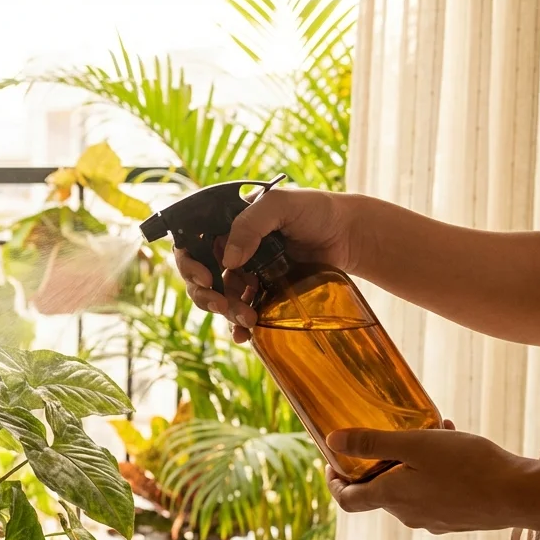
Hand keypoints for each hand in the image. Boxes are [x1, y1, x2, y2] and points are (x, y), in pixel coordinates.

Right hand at [175, 187, 363, 342]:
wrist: (350, 234)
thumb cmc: (316, 210)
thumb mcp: (280, 204)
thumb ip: (250, 224)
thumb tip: (229, 260)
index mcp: (227, 225)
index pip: (191, 245)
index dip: (188, 264)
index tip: (204, 278)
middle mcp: (232, 249)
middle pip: (200, 277)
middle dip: (206, 295)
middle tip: (221, 305)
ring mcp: (246, 273)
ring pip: (219, 298)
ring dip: (225, 312)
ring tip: (247, 320)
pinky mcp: (263, 292)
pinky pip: (242, 311)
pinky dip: (238, 326)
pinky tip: (244, 335)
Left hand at [325, 421, 528, 533]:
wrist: (521, 495)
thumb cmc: (466, 466)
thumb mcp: (414, 445)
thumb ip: (372, 443)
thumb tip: (332, 442)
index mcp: (391, 498)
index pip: (347, 500)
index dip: (334, 482)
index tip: (332, 462)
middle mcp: (409, 515)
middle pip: (380, 490)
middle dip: (382, 460)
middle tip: (393, 433)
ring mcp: (435, 519)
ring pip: (411, 486)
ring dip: (413, 459)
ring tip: (433, 429)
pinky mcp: (458, 517)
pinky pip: (435, 491)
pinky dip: (435, 469)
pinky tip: (454, 442)